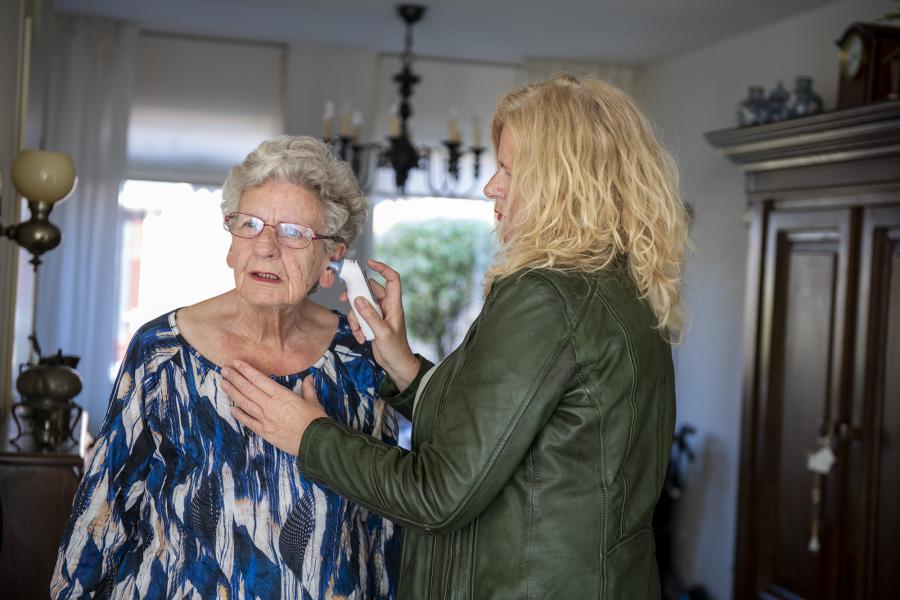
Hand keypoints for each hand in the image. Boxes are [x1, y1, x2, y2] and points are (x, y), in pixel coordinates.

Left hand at [221, 360, 326, 455]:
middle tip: (224, 370)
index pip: (259, 379)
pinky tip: (232, 409)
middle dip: (235, 378)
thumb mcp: (313, 401)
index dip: (246, 370)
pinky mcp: (265, 432)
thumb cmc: (316, 420)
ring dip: (233, 393)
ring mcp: (265, 419)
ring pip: (245, 403)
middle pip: (248, 389)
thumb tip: (308, 378)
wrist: (315, 442)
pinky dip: (240, 415)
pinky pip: (249, 422)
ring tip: (223, 384)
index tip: (236, 363)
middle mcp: (270, 405)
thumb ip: (308, 389)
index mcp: (281, 395)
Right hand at [340, 259, 419, 390]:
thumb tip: (358, 300)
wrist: (396, 365)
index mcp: (394, 305)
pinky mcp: (371, 323)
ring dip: (355, 317)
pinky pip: (359, 318)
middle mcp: (386, 307)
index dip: (383, 269)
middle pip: (369, 291)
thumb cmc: (396, 350)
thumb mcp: (382, 333)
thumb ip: (370, 316)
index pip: (392, 280)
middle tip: (344, 299)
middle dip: (356, 295)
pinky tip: (361, 338)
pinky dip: (357, 327)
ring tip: (358, 330)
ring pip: (361, 305)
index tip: (370, 263)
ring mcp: (378, 315)